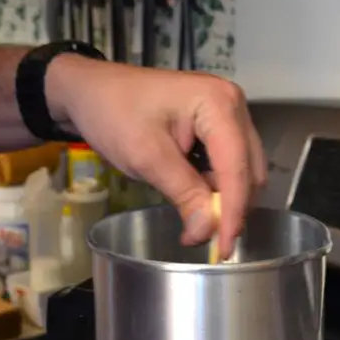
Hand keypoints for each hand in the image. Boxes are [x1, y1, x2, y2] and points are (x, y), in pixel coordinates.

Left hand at [46, 55, 266, 257]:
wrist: (91, 90)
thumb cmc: (114, 113)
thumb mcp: (147, 157)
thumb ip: (184, 193)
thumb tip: (206, 231)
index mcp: (218, 104)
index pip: (236, 168)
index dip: (232, 213)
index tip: (222, 249)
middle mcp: (232, 105)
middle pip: (248, 170)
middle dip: (231, 208)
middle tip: (205, 239)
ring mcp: (227, 114)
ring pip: (243, 170)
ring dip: (225, 200)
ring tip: (196, 221)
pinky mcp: (217, 125)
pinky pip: (229, 164)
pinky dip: (217, 187)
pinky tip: (196, 200)